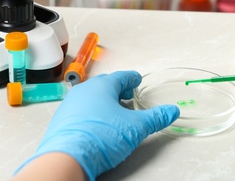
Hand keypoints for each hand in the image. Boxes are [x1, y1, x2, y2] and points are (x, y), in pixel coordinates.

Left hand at [14, 71, 179, 179]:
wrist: (68, 158)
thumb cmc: (102, 137)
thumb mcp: (135, 128)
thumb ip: (155, 118)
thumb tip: (172, 111)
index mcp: (102, 87)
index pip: (121, 76)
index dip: (131, 78)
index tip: (137, 79)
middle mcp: (84, 91)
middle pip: (104, 84)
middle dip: (118, 88)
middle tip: (127, 94)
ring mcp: (70, 104)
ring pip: (90, 96)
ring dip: (103, 100)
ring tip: (113, 110)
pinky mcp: (62, 119)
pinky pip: (80, 109)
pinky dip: (91, 111)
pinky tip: (96, 123)